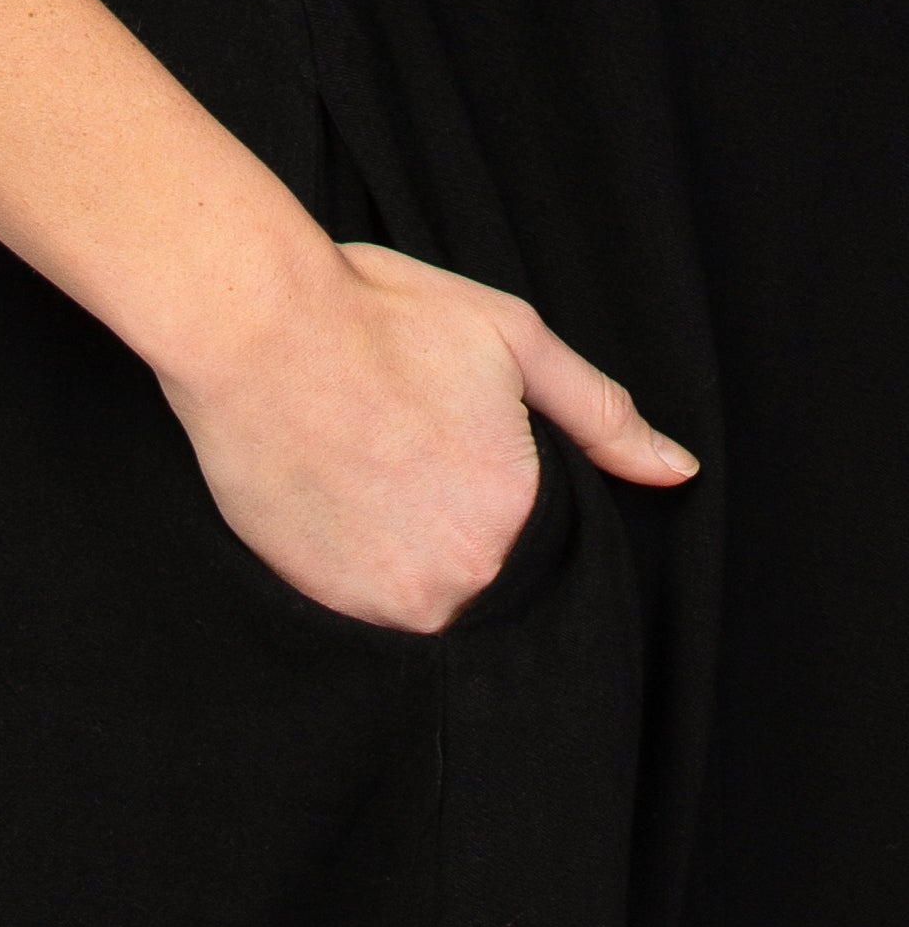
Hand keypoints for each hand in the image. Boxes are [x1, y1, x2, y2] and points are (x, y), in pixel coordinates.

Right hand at [158, 239, 699, 634]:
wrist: (249, 327)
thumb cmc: (377, 318)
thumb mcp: (512, 338)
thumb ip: (600, 414)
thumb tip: (676, 471)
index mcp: (519, 512)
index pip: (548, 538)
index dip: (509, 491)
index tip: (460, 446)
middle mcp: (462, 576)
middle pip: (490, 573)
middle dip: (462, 524)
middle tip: (408, 452)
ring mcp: (388, 600)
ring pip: (432, 597)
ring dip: (415, 552)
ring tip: (374, 474)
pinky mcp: (323, 606)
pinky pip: (368, 608)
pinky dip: (364, 564)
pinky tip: (342, 498)